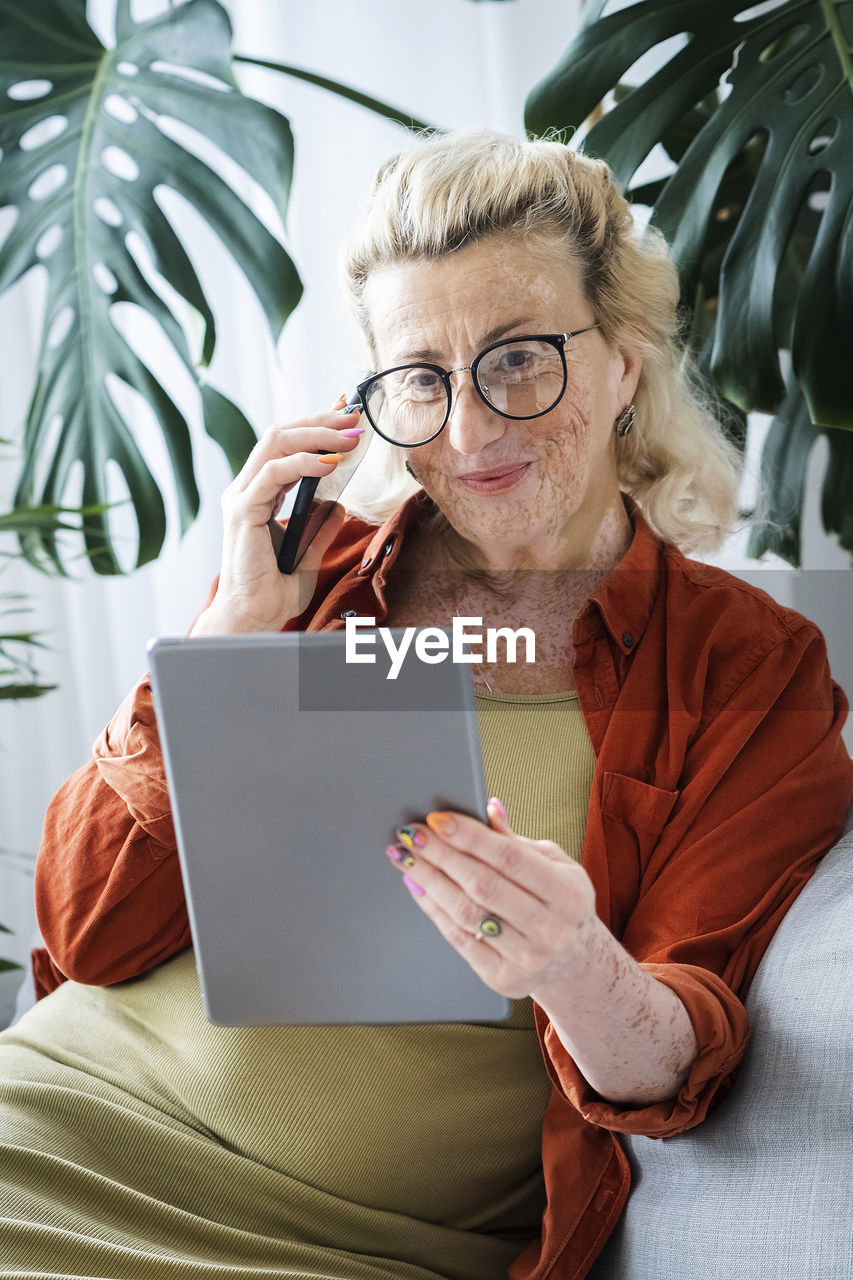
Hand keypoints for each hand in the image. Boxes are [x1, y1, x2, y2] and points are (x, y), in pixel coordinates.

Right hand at [191, 399, 361, 635]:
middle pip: (280, 434)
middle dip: (320, 420)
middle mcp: (246, 490)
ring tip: (349, 437)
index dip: (316, 427)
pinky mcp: (242, 511)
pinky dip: (303, 463)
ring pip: (275, 444)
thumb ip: (321, 528)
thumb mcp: (309, 554)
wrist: (254, 617)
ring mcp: (241, 498)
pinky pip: (272, 473)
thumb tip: (339, 506)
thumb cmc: (274, 590)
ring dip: (317, 435)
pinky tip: (329, 463)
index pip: (286, 446)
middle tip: (354, 418)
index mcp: (258, 495)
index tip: (349, 420)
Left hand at [386, 800, 596, 1000]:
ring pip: (465, 912)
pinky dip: (433, 908)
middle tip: (412, 833)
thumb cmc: (560, 902)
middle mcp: (550, 929)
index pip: (509, 858)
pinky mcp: (502, 977)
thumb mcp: (554, 865)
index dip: (470, 836)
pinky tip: (417, 886)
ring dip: (429, 880)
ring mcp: (526, 957)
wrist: (575, 961)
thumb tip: (487, 807)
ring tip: (406, 856)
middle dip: (441, 855)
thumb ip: (517, 841)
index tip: (437, 819)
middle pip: (482, 885)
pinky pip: (458, 938)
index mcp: (568, 894)